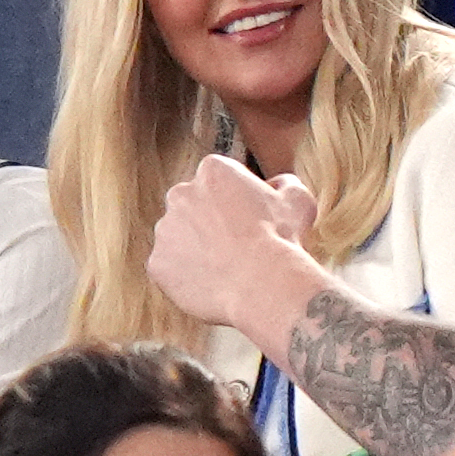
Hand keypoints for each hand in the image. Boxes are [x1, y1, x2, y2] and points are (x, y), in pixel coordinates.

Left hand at [148, 154, 321, 337]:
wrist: (263, 285)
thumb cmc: (281, 241)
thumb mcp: (298, 201)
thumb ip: (286, 184)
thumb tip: (279, 184)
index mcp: (212, 171)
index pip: (217, 181)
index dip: (234, 202)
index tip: (247, 220)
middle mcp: (180, 194)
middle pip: (191, 206)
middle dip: (208, 222)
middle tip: (234, 245)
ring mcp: (164, 230)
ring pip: (178, 238)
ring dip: (195, 249)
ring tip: (225, 268)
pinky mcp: (156, 264)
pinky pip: (169, 270)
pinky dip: (186, 277)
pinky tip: (212, 284)